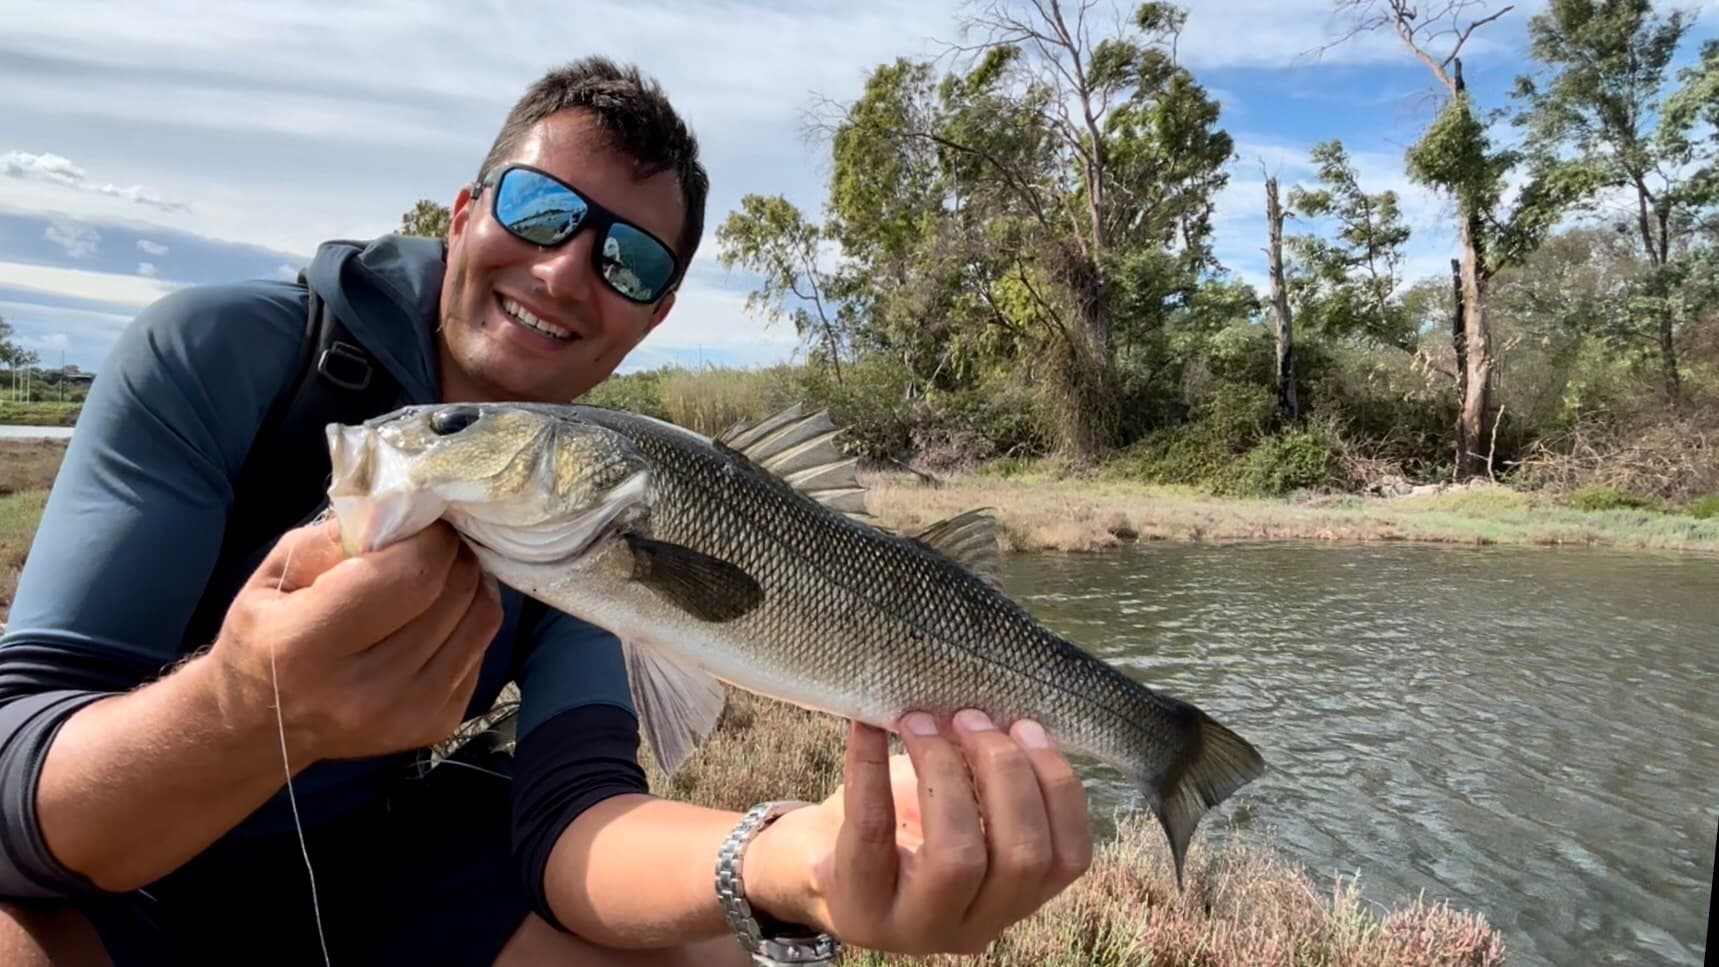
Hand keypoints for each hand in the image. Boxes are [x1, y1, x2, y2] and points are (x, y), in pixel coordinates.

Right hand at [206, 517, 502, 762]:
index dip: (431, 538)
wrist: (261, 725)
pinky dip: (469, 620)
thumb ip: (337, 538)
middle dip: (453, 553)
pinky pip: (480, 650)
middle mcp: (363, 690)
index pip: (409, 577)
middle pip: (449, 596)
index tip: (429, 519)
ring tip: (445, 569)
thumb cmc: (264, 636)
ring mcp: (406, 714)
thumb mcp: (277, 575)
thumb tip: (407, 511)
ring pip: (478, 620)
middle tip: (440, 538)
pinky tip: (442, 611)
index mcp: (310, 646)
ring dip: (470, 582)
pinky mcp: (436, 726)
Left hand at [751, 710, 1093, 955]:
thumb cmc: (898, 825)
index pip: (1068, 858)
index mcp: (1013, 901)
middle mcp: (974, 926)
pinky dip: (871, 768)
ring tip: (921, 722)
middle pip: (1021, 856)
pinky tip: (867, 726)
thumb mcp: (959, 809)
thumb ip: (992, 778)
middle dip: (1004, 771)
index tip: (1027, 724)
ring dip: (946, 771)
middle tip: (969, 716)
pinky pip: (873, 832)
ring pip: (960, 857)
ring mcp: (916, 928)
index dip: (1057, 786)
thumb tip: (1009, 709)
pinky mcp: (859, 907)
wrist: (812, 863)